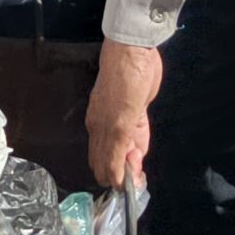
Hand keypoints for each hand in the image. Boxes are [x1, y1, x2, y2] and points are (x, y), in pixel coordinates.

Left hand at [88, 39, 162, 189]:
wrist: (130, 52)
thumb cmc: (131, 74)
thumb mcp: (133, 106)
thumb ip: (134, 129)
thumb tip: (136, 151)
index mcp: (98, 121)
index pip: (100, 154)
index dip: (113, 170)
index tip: (126, 176)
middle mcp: (98, 127)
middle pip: (100, 164)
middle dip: (117, 178)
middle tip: (133, 179)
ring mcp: (106, 128)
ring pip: (105, 165)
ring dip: (121, 178)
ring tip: (134, 180)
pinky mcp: (119, 127)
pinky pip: (116, 157)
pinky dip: (121, 173)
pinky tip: (128, 181)